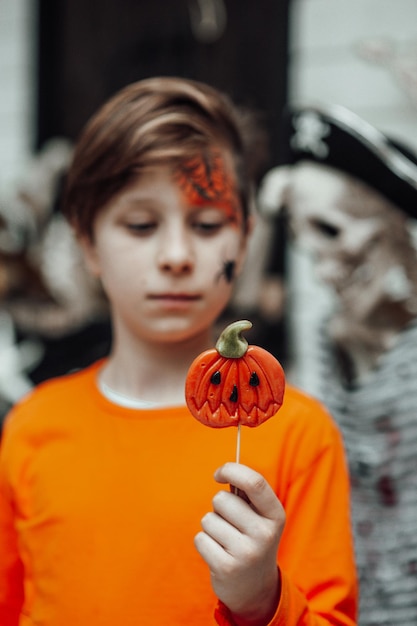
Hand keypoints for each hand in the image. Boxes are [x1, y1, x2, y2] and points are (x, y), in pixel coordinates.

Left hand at [195, 462, 284, 624]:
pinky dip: (204, 543)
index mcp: (275, 515)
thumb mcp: (260, 517)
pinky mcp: (227, 568)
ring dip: (211, 527)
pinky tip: (218, 554)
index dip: (232, 470)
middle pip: (221, 499)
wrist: (255, 589)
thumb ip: (247, 493)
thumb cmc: (251, 539)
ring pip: (208, 519)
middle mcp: (265, 533)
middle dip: (218, 506)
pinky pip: (200, 539)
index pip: (254, 482)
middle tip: (230, 523)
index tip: (218, 474)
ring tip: (226, 541)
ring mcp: (247, 552)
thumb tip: (224, 472)